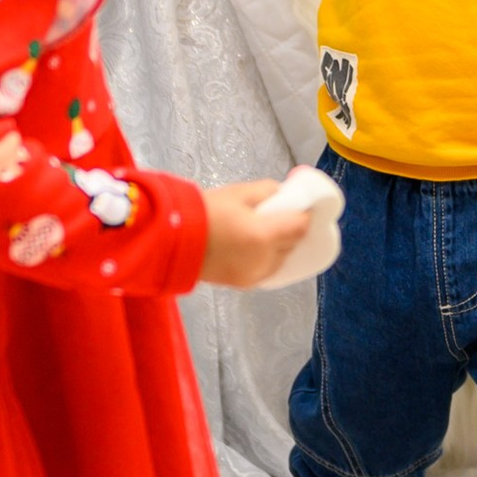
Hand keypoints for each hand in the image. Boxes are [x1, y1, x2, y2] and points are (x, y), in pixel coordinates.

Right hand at [198, 178, 313, 287]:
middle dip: (291, 229)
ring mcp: (254, 276)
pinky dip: (267, 258)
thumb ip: (267, 192)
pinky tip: (256, 247)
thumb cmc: (204, 212)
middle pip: (293, 244)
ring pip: (281, 260)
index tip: (302, 205)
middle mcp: (264, 260)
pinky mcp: (243, 285)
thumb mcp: (238, 193)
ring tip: (267, 231)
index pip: (301, 227)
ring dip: (281, 246)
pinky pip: (267, 270)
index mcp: (265, 236)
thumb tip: (283, 194)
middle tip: (284, 214)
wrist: (172, 241)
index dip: (305, 215)